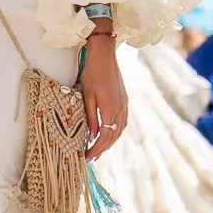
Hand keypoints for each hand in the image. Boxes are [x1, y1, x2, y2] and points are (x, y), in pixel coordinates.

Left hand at [79, 33, 128, 158]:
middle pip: (113, 136)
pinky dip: (116, 132)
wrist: (104, 55)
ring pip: (120, 130)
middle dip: (103, 148)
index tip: (87, 156)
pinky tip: (110, 133)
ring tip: (100, 149)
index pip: (104, 136)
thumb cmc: (92, 73)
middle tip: (92, 157)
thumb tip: (91, 136)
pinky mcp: (125, 100)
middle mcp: (120, 109)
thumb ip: (90, 117)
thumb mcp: (87, 95)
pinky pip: (123, 122)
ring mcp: (124, 105)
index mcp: (110, 109)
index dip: (96, 148)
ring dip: (110, 142)